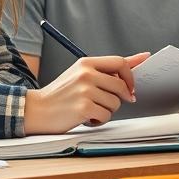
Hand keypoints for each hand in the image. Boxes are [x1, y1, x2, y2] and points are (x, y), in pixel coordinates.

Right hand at [24, 53, 147, 133]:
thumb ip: (109, 68)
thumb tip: (141, 58)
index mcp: (86, 63)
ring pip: (116, 103)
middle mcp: (86, 74)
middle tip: (105, 102)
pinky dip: (99, 120)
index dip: (130, 76)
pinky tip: (87, 118)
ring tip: (90, 109)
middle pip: (121, 85)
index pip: (120, 62)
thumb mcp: (81, 74)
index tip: (131, 87)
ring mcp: (85, 91)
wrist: (37, 110)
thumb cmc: (60, 94)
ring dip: (107, 110)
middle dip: (119, 98)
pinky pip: (106, 116)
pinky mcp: (84, 108)